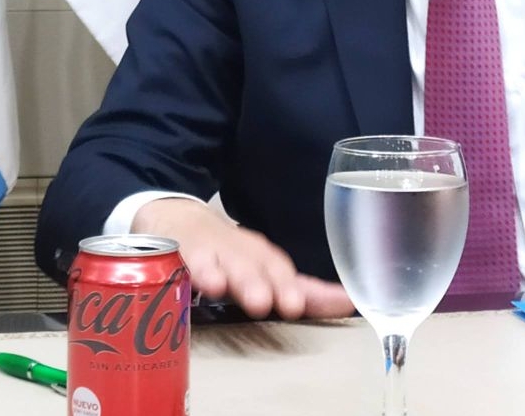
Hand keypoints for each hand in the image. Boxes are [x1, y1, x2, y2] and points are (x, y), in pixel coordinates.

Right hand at [133, 198, 354, 319]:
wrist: (175, 219)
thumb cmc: (226, 254)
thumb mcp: (263, 272)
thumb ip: (302, 291)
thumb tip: (349, 301)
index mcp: (265, 258)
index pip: (292, 273)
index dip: (316, 291)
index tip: (341, 302)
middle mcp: (244, 252)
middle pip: (263, 267)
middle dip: (278, 285)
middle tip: (291, 305)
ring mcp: (215, 250)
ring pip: (232, 263)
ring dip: (246, 280)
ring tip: (258, 300)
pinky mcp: (185, 248)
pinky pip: (193, 260)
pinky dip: (202, 270)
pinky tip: (210, 284)